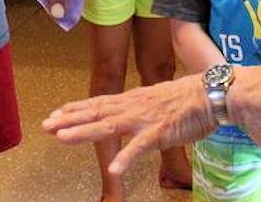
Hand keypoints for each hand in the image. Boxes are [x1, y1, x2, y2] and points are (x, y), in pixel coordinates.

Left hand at [42, 74, 214, 174]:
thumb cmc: (192, 98)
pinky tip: (113, 169)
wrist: (215, 92)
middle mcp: (134, 106)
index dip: (77, 108)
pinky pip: (141, 147)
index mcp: (135, 99)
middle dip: (69, 119)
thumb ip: (143, 107)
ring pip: (109, 125)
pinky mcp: (161, 131)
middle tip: (45, 125)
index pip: (100, 102)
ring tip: (62, 138)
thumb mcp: (159, 99)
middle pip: (96, 112)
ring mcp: (145, 119)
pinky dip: (126, 157)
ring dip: (84, 132)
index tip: (56, 113)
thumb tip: (132, 112)